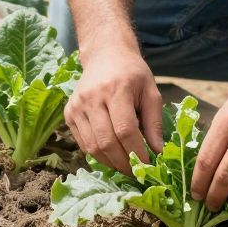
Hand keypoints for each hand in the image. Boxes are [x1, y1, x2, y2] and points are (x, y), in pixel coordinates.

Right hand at [64, 46, 163, 174]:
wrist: (106, 54)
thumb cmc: (133, 73)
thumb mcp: (151, 91)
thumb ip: (155, 122)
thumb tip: (158, 153)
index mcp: (116, 89)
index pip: (125, 129)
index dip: (137, 152)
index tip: (148, 165)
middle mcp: (93, 97)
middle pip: (106, 141)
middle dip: (123, 163)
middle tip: (137, 172)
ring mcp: (77, 106)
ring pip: (92, 147)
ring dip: (110, 163)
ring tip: (125, 166)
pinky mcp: (69, 113)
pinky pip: (82, 143)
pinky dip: (98, 154)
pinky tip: (111, 155)